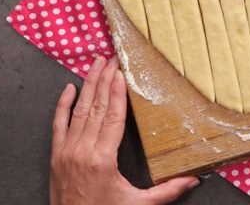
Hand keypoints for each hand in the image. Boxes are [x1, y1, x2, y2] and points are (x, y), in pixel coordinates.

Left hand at [50, 56, 198, 204]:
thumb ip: (167, 191)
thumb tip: (193, 179)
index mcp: (103, 159)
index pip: (113, 116)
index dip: (117, 92)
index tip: (121, 72)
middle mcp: (82, 151)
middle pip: (96, 107)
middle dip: (104, 80)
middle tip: (111, 59)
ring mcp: (66, 152)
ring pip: (78, 111)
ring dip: (87, 85)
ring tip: (94, 65)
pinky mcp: (56, 157)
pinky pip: (58, 125)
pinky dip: (62, 105)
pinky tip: (68, 89)